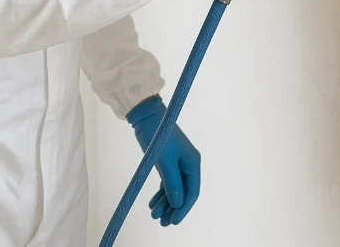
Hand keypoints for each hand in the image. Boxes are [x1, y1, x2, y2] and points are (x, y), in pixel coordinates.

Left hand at [127, 96, 199, 226]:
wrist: (146, 116)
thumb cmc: (158, 136)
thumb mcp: (164, 161)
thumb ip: (172, 183)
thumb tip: (178, 204)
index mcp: (193, 162)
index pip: (192, 191)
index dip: (184, 208)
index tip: (173, 221)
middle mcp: (188, 164)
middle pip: (183, 192)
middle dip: (173, 208)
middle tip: (161, 222)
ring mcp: (178, 163)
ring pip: (174, 189)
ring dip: (166, 203)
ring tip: (154, 215)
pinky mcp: (168, 162)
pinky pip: (167, 182)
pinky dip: (161, 193)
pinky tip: (153, 204)